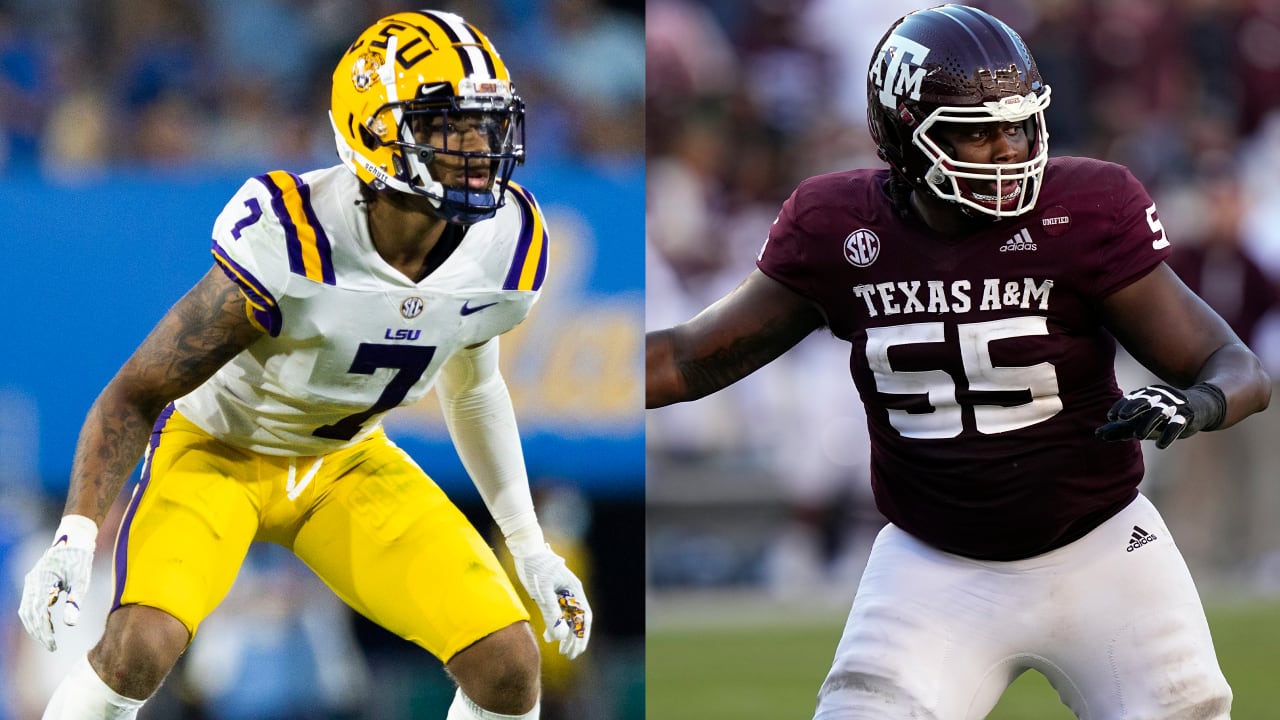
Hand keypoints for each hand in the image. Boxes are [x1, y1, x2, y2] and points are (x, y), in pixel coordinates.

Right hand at [18, 515, 97, 650]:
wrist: (74, 538)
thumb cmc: (80, 559)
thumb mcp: (81, 580)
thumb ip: (75, 602)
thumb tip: (70, 625)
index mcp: (42, 581)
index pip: (38, 614)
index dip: (44, 631)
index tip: (53, 645)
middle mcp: (32, 582)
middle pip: (29, 614)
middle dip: (38, 632)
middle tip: (51, 646)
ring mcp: (31, 582)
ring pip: (27, 610)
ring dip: (35, 626)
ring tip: (48, 639)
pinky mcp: (34, 582)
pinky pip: (30, 603)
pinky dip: (36, 616)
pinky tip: (47, 625)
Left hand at [510, 542, 591, 659]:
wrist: (525, 549)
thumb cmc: (535, 567)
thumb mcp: (542, 591)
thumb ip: (552, 614)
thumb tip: (561, 637)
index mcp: (575, 590)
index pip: (584, 617)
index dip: (582, 635)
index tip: (577, 651)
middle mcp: (571, 592)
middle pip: (578, 619)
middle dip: (575, 638)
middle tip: (569, 655)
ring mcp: (562, 593)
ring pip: (568, 618)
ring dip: (565, 634)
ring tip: (561, 650)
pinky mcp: (551, 594)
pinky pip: (557, 614)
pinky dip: (555, 626)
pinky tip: (548, 638)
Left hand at [1095, 383, 1225, 448]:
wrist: (1199, 407)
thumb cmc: (1163, 416)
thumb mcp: (1142, 421)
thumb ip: (1121, 428)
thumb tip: (1097, 434)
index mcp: (1147, 396)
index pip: (1132, 399)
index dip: (1121, 406)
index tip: (1110, 416)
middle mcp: (1160, 398)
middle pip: (1144, 401)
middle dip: (1132, 408)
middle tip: (1121, 418)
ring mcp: (1175, 406)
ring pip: (1159, 413)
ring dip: (1148, 423)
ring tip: (1138, 436)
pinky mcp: (1188, 416)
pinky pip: (1178, 424)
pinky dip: (1169, 434)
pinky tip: (1160, 445)